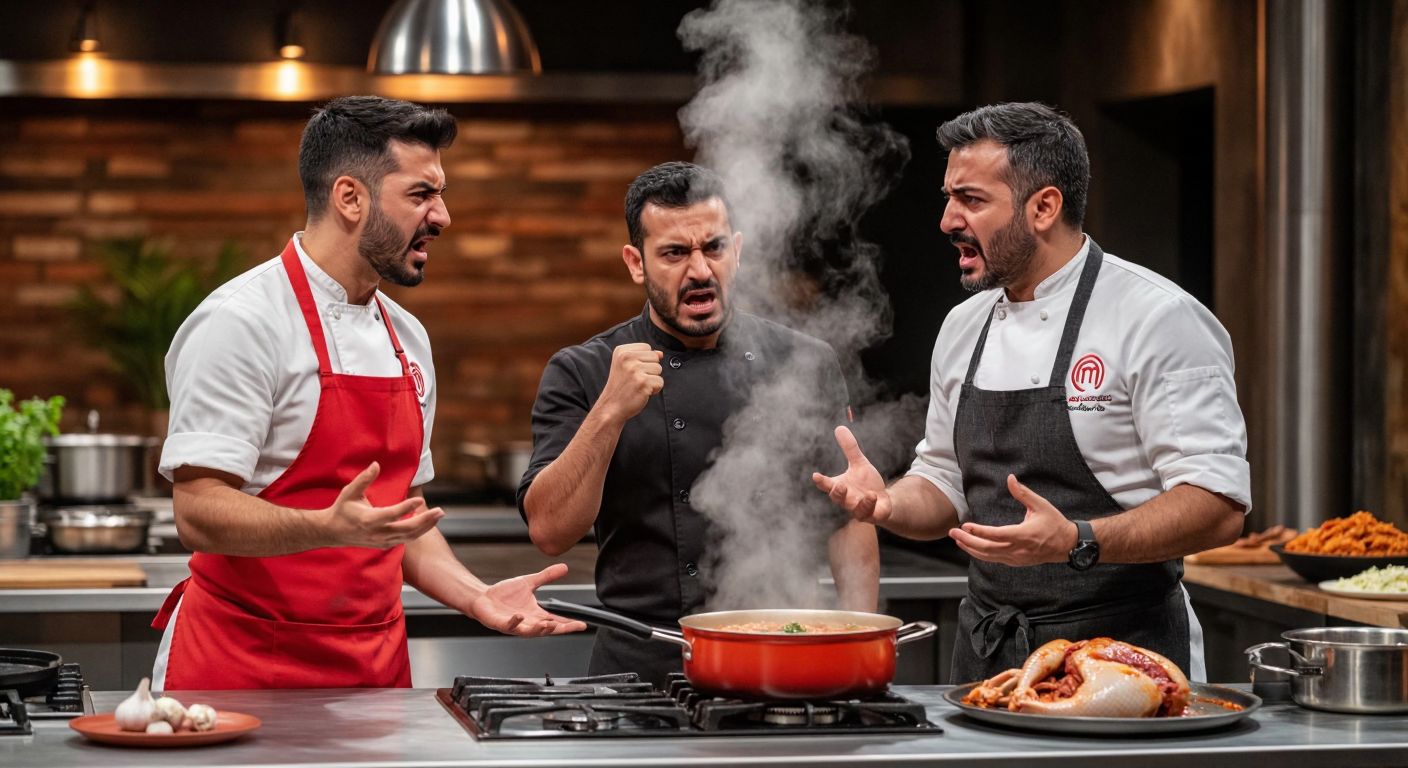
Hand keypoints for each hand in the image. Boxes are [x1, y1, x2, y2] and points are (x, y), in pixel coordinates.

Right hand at [324, 462, 444, 547]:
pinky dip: (417, 532)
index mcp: (368, 519)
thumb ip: (364, 479)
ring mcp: (381, 541)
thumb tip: (376, 464)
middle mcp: (376, 533)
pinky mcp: (384, 544)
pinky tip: (427, 523)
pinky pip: (405, 540)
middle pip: (406, 529)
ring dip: (425, 526)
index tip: (420, 500)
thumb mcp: (350, 492)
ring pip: (408, 536)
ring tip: (438, 515)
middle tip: (440, 511)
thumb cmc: (342, 509)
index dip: (406, 508)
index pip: (391, 515)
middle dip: (425, 520)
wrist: (332, 533)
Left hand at [468, 563, 589, 635]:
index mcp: (536, 615)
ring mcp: (515, 625)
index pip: (556, 621)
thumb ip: (547, 576)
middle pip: (547, 630)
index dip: (569, 624)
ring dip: (539, 629)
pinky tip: (519, 616)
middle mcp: (527, 623)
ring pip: (530, 632)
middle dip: (559, 629)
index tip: (582, 625)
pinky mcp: (500, 624)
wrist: (483, 598)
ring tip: (548, 623)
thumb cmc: (504, 594)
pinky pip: (509, 626)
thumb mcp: (529, 582)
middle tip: (570, 626)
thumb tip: (564, 567)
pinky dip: (515, 622)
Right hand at [596, 343, 662, 423]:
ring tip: (638, 386)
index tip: (632, 371)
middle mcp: (627, 358)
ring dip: (652, 380)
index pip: (647, 347)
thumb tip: (660, 353)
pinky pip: (660, 382)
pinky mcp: (643, 382)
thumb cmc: (621, 387)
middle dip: (650, 370)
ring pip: (659, 369)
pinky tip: (642, 392)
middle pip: (655, 357)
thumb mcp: (627, 366)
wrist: (611, 407)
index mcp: (621, 351)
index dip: (644, 361)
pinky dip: (654, 389)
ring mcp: (635, 370)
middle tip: (636, 380)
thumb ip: (643, 357)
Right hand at [811, 426, 892, 523]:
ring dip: (859, 503)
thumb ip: (850, 449)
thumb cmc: (867, 483)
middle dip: (838, 493)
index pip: (828, 485)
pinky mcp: (872, 515)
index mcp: (841, 487)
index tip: (815, 476)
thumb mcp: (859, 463)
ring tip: (867, 494)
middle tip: (839, 486)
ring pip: (855, 510)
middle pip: (838, 498)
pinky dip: (871, 506)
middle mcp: (847, 500)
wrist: (883, 500)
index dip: (821, 482)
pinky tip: (874, 496)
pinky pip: (869, 514)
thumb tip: (839, 427)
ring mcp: (858, 509)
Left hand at [949, 474, 1075, 565]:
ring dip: (971, 549)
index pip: (995, 535)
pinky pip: (994, 559)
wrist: (1067, 545)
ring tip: (958, 539)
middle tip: (953, 532)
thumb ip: (1023, 493)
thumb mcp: (1040, 505)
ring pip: (988, 557)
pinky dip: (981, 554)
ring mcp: (1016, 558)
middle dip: (967, 541)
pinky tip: (972, 547)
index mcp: (1023, 535)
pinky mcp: (1016, 562)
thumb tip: (1010, 478)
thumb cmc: (1054, 523)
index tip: (966, 525)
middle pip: (986, 549)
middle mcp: (1018, 550)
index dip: (978, 531)